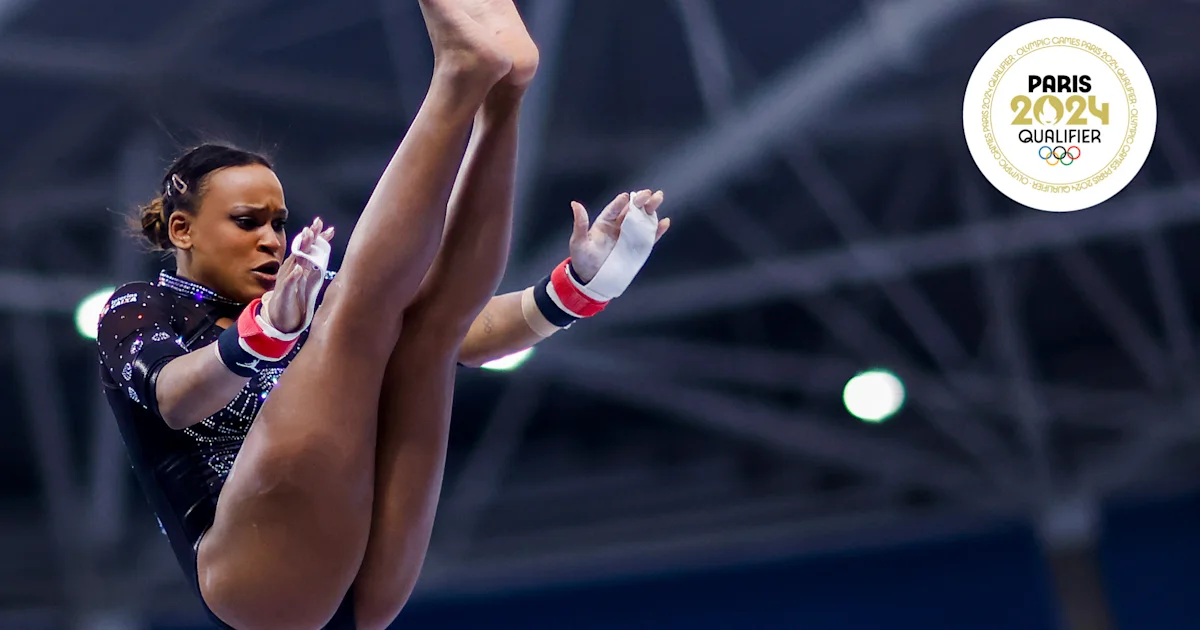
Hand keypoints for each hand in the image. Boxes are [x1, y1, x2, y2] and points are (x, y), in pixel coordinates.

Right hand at [265, 217, 335, 333]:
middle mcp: (292, 269)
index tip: (330, 229)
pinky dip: (293, 276)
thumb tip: (325, 253)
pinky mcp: (284, 293)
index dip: (318, 238)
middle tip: (317, 223)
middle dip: (309, 236)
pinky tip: (298, 270)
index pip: (309, 249)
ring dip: (301, 249)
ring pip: (294, 262)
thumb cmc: (294, 297)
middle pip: (301, 249)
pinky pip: (288, 284)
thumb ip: (314, 267)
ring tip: (308, 236)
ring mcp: (287, 280)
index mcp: (299, 266)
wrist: (279, 317)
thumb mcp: (307, 280)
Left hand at [569, 190, 668, 282]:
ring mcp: (630, 236)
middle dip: (640, 200)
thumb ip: (580, 224)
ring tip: (659, 198)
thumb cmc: (582, 260)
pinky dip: (658, 230)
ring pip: (643, 219)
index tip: (626, 196)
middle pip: (632, 210)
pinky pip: (650, 237)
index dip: (620, 202)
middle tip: (649, 193)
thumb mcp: (579, 242)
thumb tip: (575, 204)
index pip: (614, 209)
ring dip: (651, 209)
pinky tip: (665, 222)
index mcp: (605, 222)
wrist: (592, 280)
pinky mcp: (638, 248)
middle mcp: (619, 226)